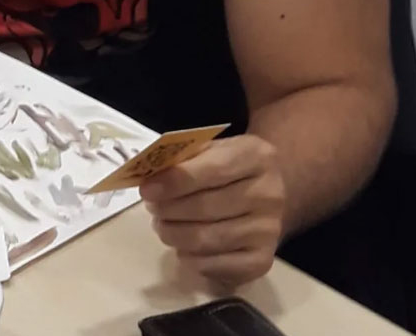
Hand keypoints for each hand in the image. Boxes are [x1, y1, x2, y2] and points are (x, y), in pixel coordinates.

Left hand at [141, 135, 285, 287]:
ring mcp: (268, 231)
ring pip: (207, 239)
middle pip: (206, 207)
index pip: (212, 170)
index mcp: (256, 157)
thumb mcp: (210, 149)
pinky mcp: (262, 261)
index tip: (146, 189)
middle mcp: (269, 194)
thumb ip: (181, 159)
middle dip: (169, 209)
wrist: (266, 191)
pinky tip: (182, 245)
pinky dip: (190, 258)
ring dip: (174, 234)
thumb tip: (147, 176)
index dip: (175, 181)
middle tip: (151, 207)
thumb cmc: (228, 166)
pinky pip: (216, 266)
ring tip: (162, 225)